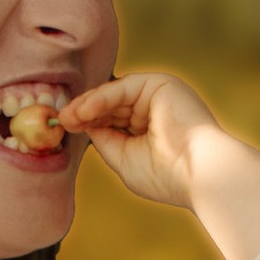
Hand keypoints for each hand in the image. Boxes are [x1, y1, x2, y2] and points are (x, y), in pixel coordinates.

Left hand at [61, 70, 223, 211]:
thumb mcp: (125, 160)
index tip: (64, 128)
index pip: (113, 120)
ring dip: (86, 106)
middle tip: (60, 120)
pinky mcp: (159, 84)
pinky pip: (121, 89)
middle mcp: (156, 108)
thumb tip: (84, 127)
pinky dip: (99, 99)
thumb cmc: (167, 175)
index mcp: (151, 128)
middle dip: (83, 113)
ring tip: (66, 118)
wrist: (199, 174)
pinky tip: (81, 112)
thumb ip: (105, 141)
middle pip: (111, 106)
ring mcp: (158, 94)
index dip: (88, 123)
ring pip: (114, 96)